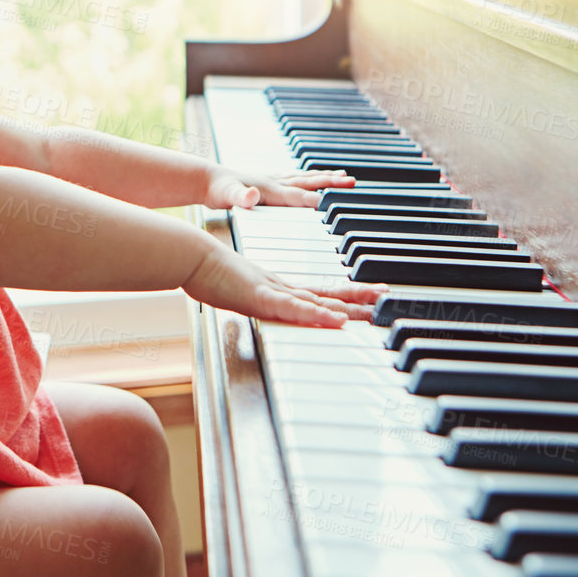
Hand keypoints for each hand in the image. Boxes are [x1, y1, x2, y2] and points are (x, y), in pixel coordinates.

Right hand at [181, 242, 386, 327]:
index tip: (370, 295)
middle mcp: (281, 288)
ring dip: (348, 305)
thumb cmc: (208, 273)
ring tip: (374, 306)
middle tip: (386, 298)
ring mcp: (273, 292)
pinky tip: (337, 320)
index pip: (320, 293)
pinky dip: (317, 315)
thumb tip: (262, 303)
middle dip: (359, 299)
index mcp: (278, 289)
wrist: (191, 256)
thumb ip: (253, 297)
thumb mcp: (237, 291)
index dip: (346, 295)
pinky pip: (295, 309)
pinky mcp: (261, 297)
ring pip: (318, 301)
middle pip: (327, 295)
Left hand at [204, 166, 355, 211]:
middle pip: (307, 183)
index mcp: (268, 189)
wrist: (205, 179)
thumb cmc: (216, 190)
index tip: (334, 204)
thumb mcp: (226, 196)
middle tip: (352, 181)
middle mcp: (273, 182)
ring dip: (324, 178)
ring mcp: (271, 181)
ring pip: (303, 179)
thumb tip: (251, 195)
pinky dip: (308, 180)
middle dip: (330, 183)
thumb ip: (240, 197)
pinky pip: (294, 181)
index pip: (296, 196)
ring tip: (342, 176)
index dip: (314, 200)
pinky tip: (311, 180)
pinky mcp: (267, 183)